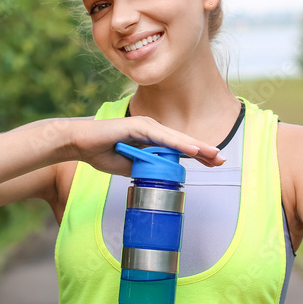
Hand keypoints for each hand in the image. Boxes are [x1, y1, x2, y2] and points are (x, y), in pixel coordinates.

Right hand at [67, 117, 224, 176]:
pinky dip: (178, 143)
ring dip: (196, 146)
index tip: (215, 162)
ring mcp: (146, 126)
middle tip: (222, 159)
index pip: (179, 148)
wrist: (80, 144)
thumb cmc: (101, 153)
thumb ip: (146, 168)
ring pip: (176, 138)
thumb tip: (160, 176)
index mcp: (151, 139)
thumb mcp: (129, 166)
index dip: (198, 154)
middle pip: (183, 141)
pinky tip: (192, 149)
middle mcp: (152, 129)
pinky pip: (162, 137)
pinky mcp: (138, 126)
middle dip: (204, 150)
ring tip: (213, 154)